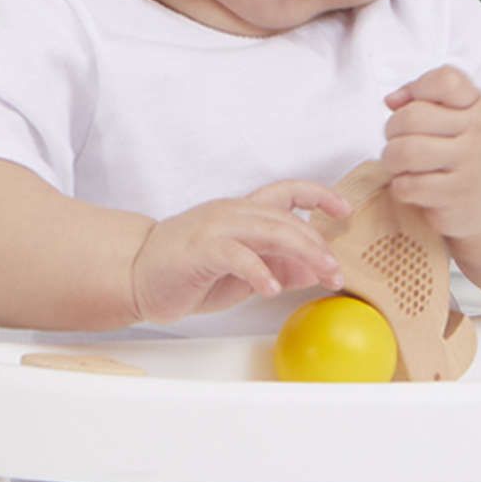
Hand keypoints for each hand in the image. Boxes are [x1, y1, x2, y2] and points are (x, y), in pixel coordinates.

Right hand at [128, 180, 351, 322]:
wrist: (135, 274)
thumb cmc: (186, 272)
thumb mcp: (242, 273)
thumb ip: (277, 268)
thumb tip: (313, 270)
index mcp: (243, 212)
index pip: (288, 192)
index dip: (320, 196)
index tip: (345, 211)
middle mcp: (232, 212)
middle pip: (287, 218)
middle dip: (319, 244)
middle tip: (337, 271)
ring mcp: (216, 228)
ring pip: (270, 230)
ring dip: (302, 253)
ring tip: (321, 275)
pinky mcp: (201, 250)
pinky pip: (238, 255)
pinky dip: (259, 272)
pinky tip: (271, 290)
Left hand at [380, 67, 480, 241]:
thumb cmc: (461, 145)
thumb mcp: (452, 111)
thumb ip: (420, 94)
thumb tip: (391, 100)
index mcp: (477, 104)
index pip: (445, 80)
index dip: (418, 89)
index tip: (415, 105)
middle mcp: (478, 132)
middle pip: (412, 117)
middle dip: (392, 130)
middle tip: (397, 140)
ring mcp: (470, 166)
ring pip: (406, 153)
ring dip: (391, 159)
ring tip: (399, 163)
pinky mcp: (457, 197)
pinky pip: (408, 186)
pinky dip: (400, 186)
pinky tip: (411, 185)